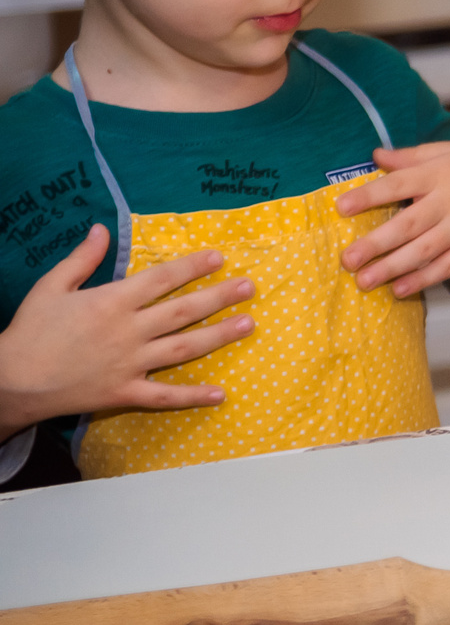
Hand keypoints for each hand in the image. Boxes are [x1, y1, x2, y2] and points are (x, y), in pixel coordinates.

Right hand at [0, 226, 253, 433]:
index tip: (219, 257)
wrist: (10, 381)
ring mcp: (129, 363)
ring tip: (249, 324)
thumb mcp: (51, 286)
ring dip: (219, 336)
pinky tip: (221, 394)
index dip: (192, 266)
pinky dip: (193, 396)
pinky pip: (165, 396)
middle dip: (219, 296)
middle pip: (183, 310)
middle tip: (250, 286)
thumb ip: (82, 258)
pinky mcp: (124, 392)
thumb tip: (102, 228)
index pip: (162, 279)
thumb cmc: (30, 331)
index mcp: (112, 301)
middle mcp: (128, 331)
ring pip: (184, 348)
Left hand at [340, 142, 449, 296]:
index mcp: (440, 173)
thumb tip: (375, 156)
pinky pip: (447, 267)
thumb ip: (412, 156)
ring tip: (363, 281)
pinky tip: (400, 289)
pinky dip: (423, 279)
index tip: (341, 207)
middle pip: (408, 224)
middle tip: (347, 259)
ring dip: (392, 267)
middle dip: (375, 243)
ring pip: (424, 251)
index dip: (369, 195)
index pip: (398, 184)